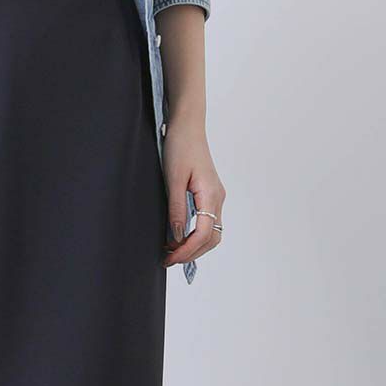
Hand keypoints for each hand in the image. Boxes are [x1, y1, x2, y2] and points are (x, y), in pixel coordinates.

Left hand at [161, 114, 224, 267]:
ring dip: (194, 245)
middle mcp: (218, 198)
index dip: (186, 250)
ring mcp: (216, 196)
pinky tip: (179, 235)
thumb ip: (176, 208)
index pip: (203, 233)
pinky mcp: (209, 194)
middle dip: (191, 253)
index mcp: (211, 194)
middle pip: (211, 238)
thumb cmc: (180, 146)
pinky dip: (195, 234)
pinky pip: (207, 222)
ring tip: (172, 250)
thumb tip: (176, 235)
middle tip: (168, 258)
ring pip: (211, 232)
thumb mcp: (173, 178)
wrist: (187, 126)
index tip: (169, 257)